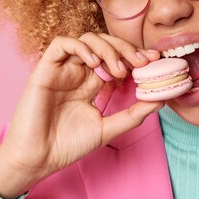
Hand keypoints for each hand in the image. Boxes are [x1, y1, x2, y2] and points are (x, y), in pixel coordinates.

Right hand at [0, 33, 161, 198]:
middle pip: (105, 45)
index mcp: (92, 83)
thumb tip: (161, 100)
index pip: (117, 59)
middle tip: (141, 62)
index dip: (135, 55)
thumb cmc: (68, 146)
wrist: (38, 159)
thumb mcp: (108, 129)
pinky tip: (93, 62)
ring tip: (117, 70)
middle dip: (126, 49)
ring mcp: (63, 69)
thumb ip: (133, 114)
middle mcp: (79, 72)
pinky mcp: (45, 69)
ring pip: (87, 39)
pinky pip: (62, 44)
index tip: (154, 60)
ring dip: (107, 48)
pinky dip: (81, 47)